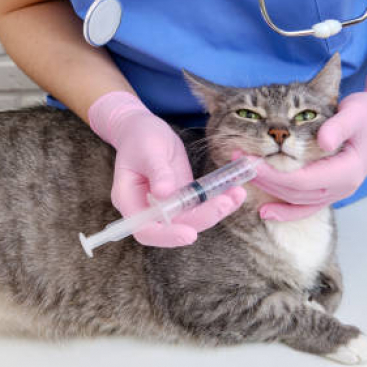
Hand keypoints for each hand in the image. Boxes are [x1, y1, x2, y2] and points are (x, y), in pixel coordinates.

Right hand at [89, 92, 245, 246]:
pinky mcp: (182, 198)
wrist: (144, 130)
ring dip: (216, 211)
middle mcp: (148, 210)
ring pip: (193, 219)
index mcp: (129, 201)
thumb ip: (157, 171)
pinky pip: (201, 206)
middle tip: (225, 202)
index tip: (189, 234)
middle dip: (202, 218)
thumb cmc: (139, 138)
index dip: (166, 236)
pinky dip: (219, 200)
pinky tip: (235, 191)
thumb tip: (165, 193)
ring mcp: (167, 206)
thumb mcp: (148, 150)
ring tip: (237, 194)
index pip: (145, 230)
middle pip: (174, 227)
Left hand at [251, 61, 366, 221]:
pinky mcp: (329, 190)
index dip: (273, 174)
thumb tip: (323, 141)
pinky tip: (265, 211)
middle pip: (295, 192)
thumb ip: (339, 126)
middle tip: (237, 165)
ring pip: (297, 202)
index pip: (303, 179)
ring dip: (269, 193)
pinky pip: (305, 207)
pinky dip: (285, 211)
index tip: (249, 162)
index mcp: (348, 170)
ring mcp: (337, 192)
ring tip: (243, 181)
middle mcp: (343, 187)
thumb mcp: (355, 112)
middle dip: (264, 180)